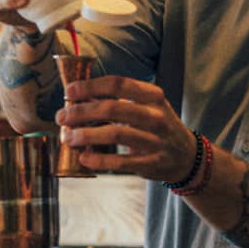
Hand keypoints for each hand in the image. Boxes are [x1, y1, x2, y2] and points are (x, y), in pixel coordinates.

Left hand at [57, 73, 198, 181]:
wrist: (187, 156)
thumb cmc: (158, 127)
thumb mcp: (147, 106)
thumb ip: (117, 100)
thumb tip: (79, 96)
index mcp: (152, 96)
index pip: (118, 84)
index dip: (91, 86)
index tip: (70, 91)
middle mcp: (156, 116)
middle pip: (112, 108)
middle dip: (81, 112)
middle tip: (61, 116)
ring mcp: (155, 140)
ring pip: (115, 134)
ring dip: (86, 135)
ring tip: (68, 137)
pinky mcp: (151, 163)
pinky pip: (121, 162)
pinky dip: (99, 160)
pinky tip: (84, 158)